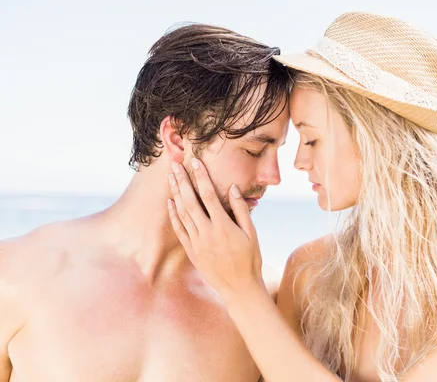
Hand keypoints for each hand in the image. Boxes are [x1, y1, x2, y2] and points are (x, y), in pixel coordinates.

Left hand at [167, 158, 263, 302]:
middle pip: (190, 201)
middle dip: (182, 180)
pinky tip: (170, 203)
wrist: (239, 287)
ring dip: (176, 194)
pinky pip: (180, 230)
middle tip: (175, 164)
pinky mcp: (192, 251)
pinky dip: (174, 215)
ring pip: (182, 213)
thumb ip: (241, 210)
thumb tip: (232, 188)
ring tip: (171, 177)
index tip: (195, 162)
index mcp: (223, 226)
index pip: (208, 195)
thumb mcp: (251, 233)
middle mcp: (207, 232)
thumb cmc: (250, 259)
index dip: (201, 177)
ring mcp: (197, 243)